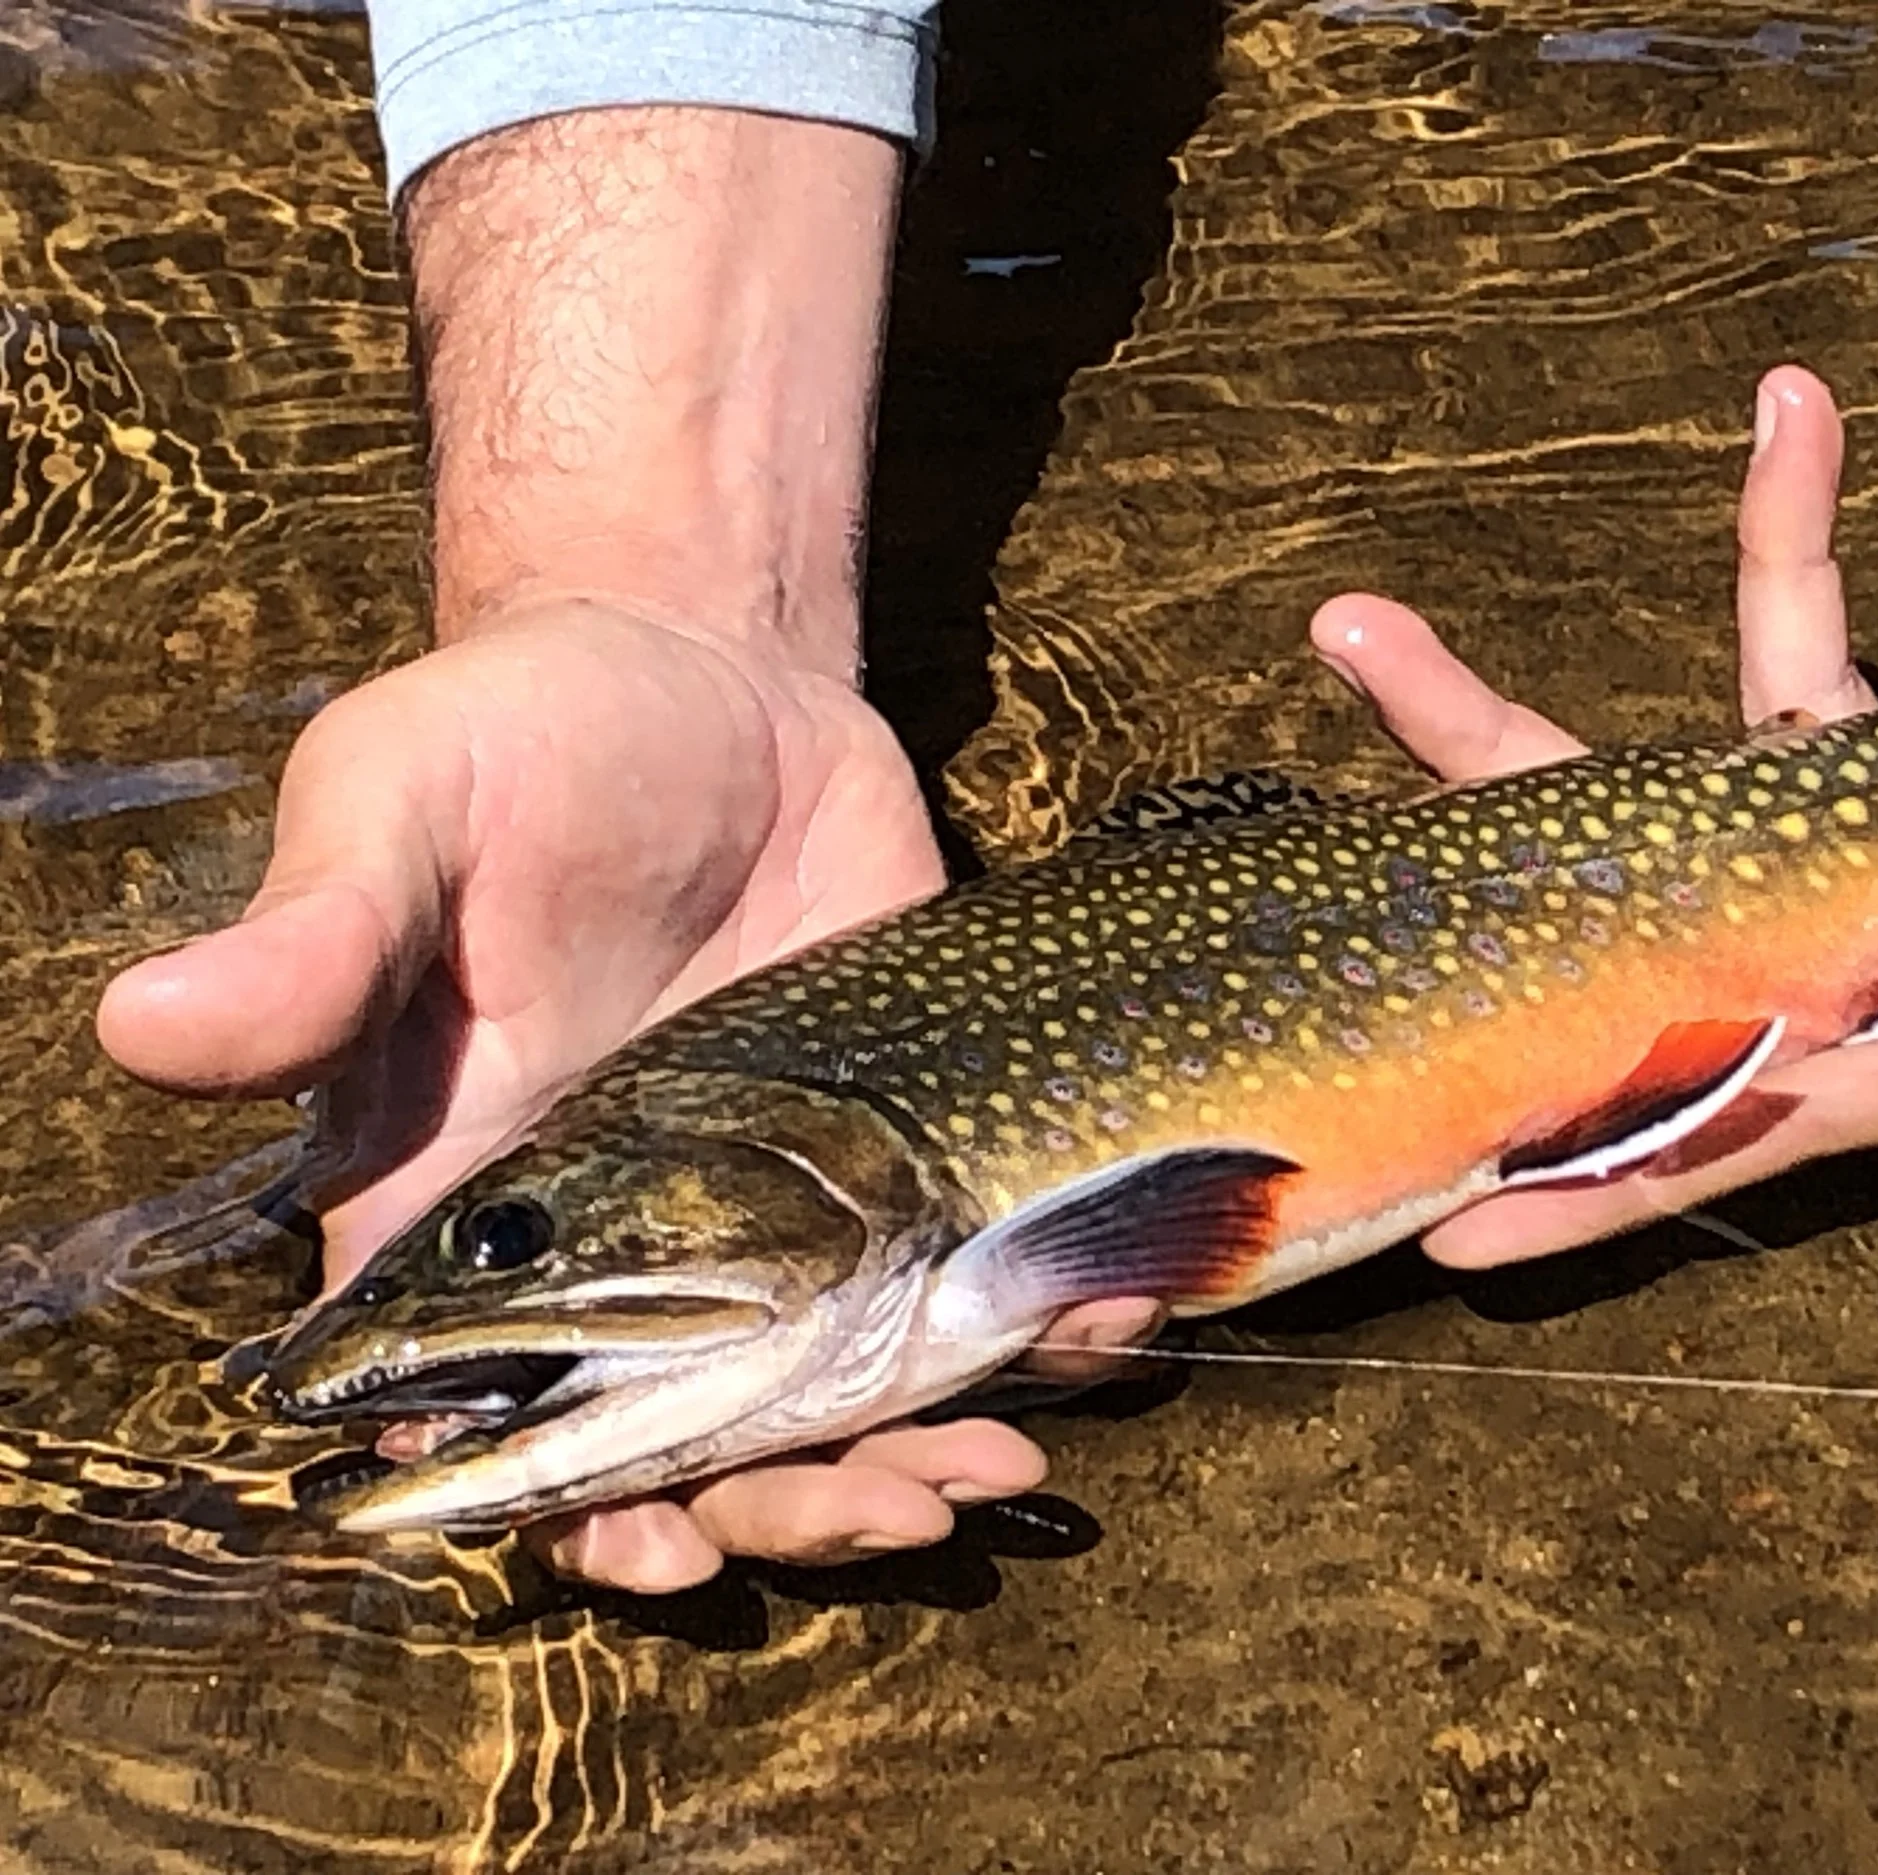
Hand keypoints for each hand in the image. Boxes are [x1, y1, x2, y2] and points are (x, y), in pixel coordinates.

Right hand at [99, 600, 1155, 1591]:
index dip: (556, 1508)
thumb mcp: (402, 809)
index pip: (492, 1414)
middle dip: (784, 1506)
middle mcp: (627, 1244)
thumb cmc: (517, 740)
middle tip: (883, 1517)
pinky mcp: (905, 1149)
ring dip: (914, 1456)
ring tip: (995, 1469)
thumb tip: (143, 1028)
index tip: (647, 1546)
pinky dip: (1031, 1326)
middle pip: (695, 1443)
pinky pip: (965, 1275)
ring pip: (841, 1394)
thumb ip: (317, 940)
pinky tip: (1098, 1336)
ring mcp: (779, 1208)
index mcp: (472, 1205)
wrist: (707, 669)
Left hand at [1311, 358, 1877, 1267]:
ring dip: (1503, 715)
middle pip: (1611, 968)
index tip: (1447, 1217)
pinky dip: (1791, 536)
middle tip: (1290, 923)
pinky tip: (1794, 419)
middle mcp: (1854, 957)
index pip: (1729, 1120)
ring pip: (1639, 802)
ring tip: (1357, 629)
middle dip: (1450, 944)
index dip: (1594, 1176)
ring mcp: (1848, 863)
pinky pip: (1796, 650)